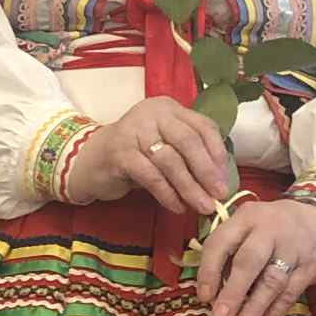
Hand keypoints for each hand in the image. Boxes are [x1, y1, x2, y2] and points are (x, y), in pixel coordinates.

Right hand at [64, 100, 229, 215]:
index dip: (217, 153)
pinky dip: (167, 194)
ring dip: (189, 187)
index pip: (202, 126)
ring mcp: (134, 131)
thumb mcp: (164, 147)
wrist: (90, 160)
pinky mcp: (120, 153)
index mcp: (169, 109)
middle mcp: (152, 114)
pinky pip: (151, 176)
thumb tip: (219, 181)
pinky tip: (177, 206)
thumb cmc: (136, 155)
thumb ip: (188, 155)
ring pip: (170, 161)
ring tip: (201, 206)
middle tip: (219, 195)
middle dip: (206, 171)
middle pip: (188, 141)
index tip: (225, 178)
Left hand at [195, 199, 315, 315]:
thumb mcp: (250, 225)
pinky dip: (274, 313)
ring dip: (254, 309)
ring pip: (272, 281)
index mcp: (247, 217)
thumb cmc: (274, 228)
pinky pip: (290, 293)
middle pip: (249, 261)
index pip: (221, 242)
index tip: (204, 297)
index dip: (209, 270)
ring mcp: (293, 248)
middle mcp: (270, 229)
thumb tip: (211, 293)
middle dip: (233, 292)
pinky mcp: (310, 267)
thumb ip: (230, 251)